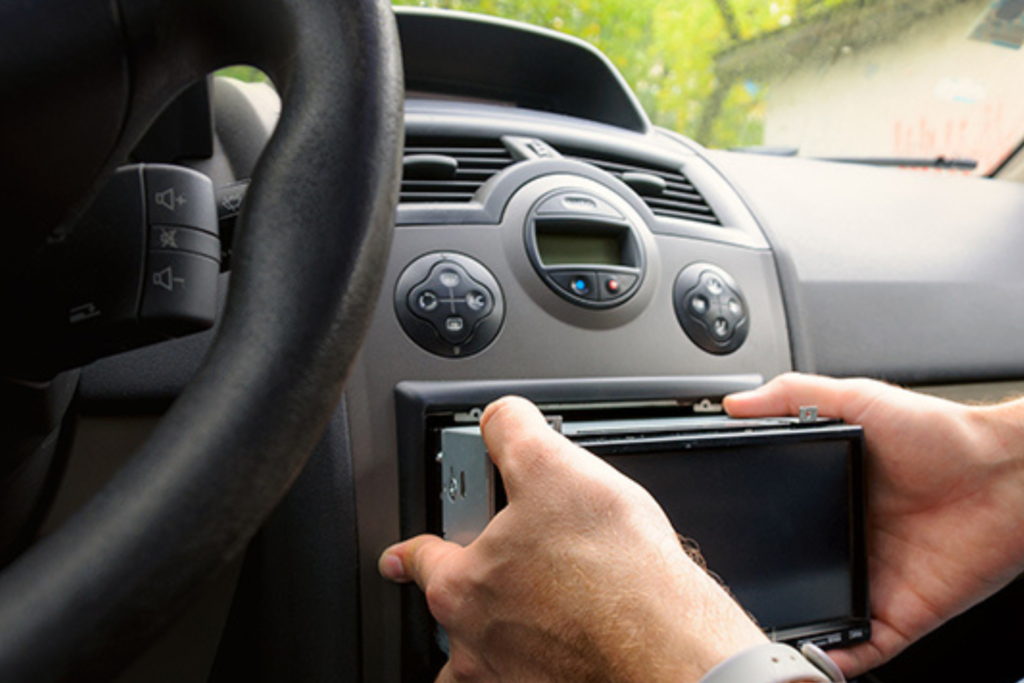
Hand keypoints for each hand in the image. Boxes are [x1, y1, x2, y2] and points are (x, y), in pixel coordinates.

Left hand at [380, 396, 767, 682]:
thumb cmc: (613, 572)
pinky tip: (573, 634)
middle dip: (464, 593)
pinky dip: (540, 658)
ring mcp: (513, 676)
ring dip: (494, 638)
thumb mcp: (551, 464)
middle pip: (450, 617)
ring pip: (481, 662)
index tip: (402, 554)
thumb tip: (500, 417)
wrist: (669, 644)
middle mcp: (477, 644)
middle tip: (502, 566)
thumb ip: (512, 431)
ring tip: (532, 610)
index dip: (413, 547)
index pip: (419, 560)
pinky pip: (528, 675)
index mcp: (461, 588)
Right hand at [725, 373, 1023, 675]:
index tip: (720, 538)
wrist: (1008, 473)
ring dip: (794, 628)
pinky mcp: (902, 613)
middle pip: (794, 574)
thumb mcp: (859, 399)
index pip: (779, 523)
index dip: (751, 534)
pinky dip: (836, 661)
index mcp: (834, 495)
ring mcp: (875, 581)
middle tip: (733, 590)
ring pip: (821, 619)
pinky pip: (863, 649)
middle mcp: (850, 541)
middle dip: (764, 587)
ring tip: (760, 627)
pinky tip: (812, 658)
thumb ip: (795, 396)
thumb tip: (736, 404)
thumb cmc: (944, 434)